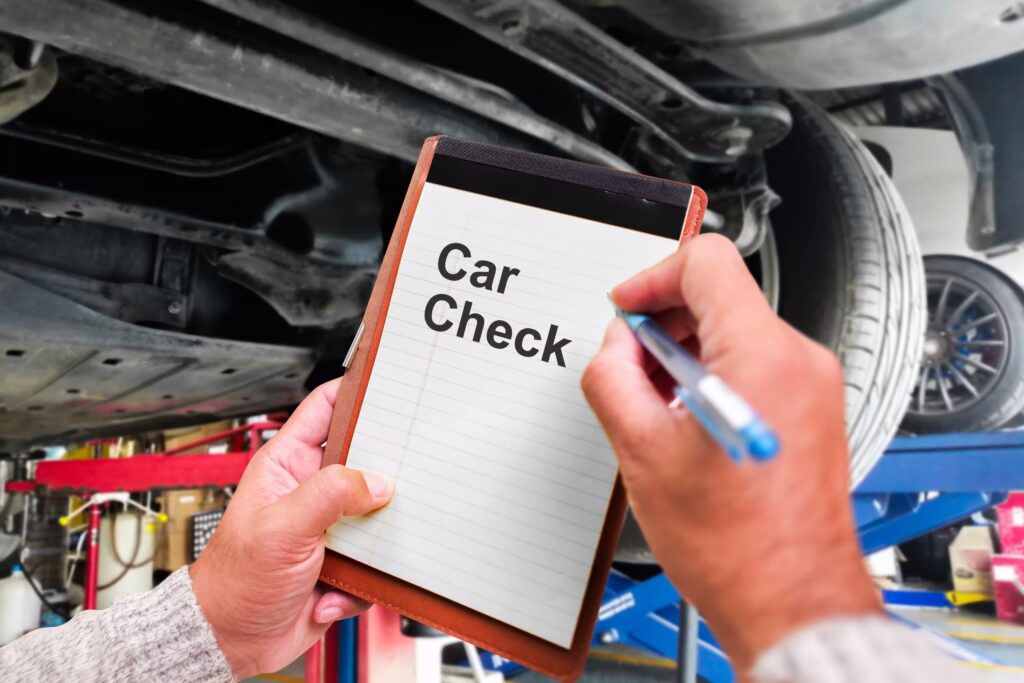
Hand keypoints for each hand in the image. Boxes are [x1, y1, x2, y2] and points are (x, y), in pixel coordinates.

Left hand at [190, 379, 393, 677]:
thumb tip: (378, 482)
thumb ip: (331, 495)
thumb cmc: (234, 581)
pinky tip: (330, 592)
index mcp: (288, 464)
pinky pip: (375, 561)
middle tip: (398, 482)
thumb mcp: (282, 528)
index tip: (389, 385)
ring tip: (355, 558)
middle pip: (366, 461)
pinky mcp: (343, 562)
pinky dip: (361, 583)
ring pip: (378, 513)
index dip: (357, 391)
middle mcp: (312, 490)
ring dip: (374, 542)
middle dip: (384, 476)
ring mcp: (330, 526)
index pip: (326, 408)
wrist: (232, 640)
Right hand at [581, 235, 880, 672]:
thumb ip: (614, 378)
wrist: (791, 601)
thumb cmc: (737, 546)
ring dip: (687, 355)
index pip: (706, 262)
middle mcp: (799, 360)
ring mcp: (813, 385)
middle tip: (631, 368)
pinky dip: (714, 377)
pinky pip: (757, 365)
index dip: (651, 278)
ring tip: (658, 409)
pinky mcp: (814, 409)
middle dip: (665, 325)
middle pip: (721, 297)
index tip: (625, 309)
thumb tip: (615, 348)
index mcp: (761, 356)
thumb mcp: (642, 452)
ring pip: (737, 332)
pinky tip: (688, 424)